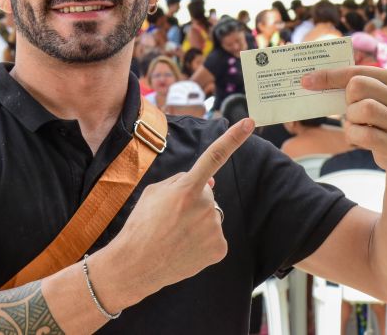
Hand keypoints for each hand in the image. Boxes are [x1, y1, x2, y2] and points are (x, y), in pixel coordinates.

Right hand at [110, 118, 254, 294]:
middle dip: (194, 201)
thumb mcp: (154, 192)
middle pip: (207, 194)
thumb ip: (182, 180)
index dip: (233, 138)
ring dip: (198, 221)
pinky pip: (215, 236)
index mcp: (187, 188)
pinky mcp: (220, 248)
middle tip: (171, 218)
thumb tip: (211, 181)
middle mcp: (205, 206)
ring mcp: (215, 228)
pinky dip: (204, 240)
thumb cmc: (142, 225)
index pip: (214, 157)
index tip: (250, 123)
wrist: (137, 264)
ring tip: (176, 234)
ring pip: (211, 215)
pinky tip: (186, 247)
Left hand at [302, 66, 386, 175]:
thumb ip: (357, 85)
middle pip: (358, 86)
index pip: (358, 71)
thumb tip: (313, 80)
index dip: (330, 76)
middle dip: (348, 99)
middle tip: (354, 109)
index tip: (307, 80)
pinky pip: (362, 134)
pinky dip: (353, 135)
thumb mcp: (380, 97)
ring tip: (359, 124)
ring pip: (363, 109)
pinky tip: (359, 137)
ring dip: (351, 118)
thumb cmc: (385, 119)